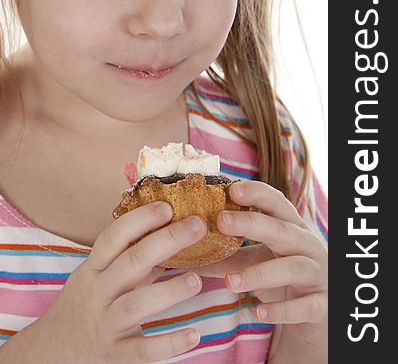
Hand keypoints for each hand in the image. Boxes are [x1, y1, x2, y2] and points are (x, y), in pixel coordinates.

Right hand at [40, 201, 206, 362]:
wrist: (47, 356)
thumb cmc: (81, 307)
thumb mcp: (95, 279)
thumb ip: (129, 261)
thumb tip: (170, 235)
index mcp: (92, 270)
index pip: (113, 237)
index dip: (139, 219)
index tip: (166, 206)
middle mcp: (97, 294)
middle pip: (131, 262)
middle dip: (166, 241)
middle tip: (197, 225)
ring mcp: (105, 325)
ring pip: (136, 305)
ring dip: (168, 291)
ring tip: (196, 280)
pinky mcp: (114, 356)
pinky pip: (143, 351)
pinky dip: (169, 343)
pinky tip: (193, 335)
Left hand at [190, 180, 327, 363]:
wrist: (318, 313)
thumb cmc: (282, 277)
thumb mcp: (255, 262)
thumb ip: (224, 256)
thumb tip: (181, 251)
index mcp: (290, 228)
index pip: (276, 202)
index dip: (256, 193)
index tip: (231, 188)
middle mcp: (306, 246)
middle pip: (281, 229)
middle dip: (252, 223)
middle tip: (221, 221)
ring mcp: (317, 274)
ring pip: (293, 267)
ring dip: (260, 273)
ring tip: (230, 281)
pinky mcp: (321, 305)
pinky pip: (304, 306)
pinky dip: (282, 310)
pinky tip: (258, 312)